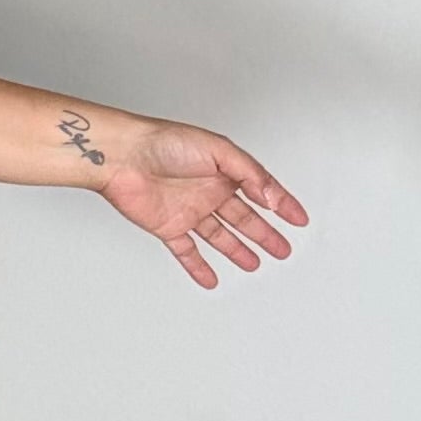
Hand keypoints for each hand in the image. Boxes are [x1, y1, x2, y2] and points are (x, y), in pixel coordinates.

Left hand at [98, 121, 308, 289]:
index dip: (283, 204)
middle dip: (265, 234)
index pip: (262, 190)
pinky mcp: (168, 226)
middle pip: (244, 218)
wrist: (122, 158)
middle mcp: (208, 190)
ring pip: (219, 236)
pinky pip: (187, 251)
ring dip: (237, 250)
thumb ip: (250, 175)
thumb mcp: (220, 151)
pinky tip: (211, 278)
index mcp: (225, 170)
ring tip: (255, 263)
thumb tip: (272, 198)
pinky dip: (198, 267)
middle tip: (282, 249)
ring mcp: (189, 210)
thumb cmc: (163, 142)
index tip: (299, 220)